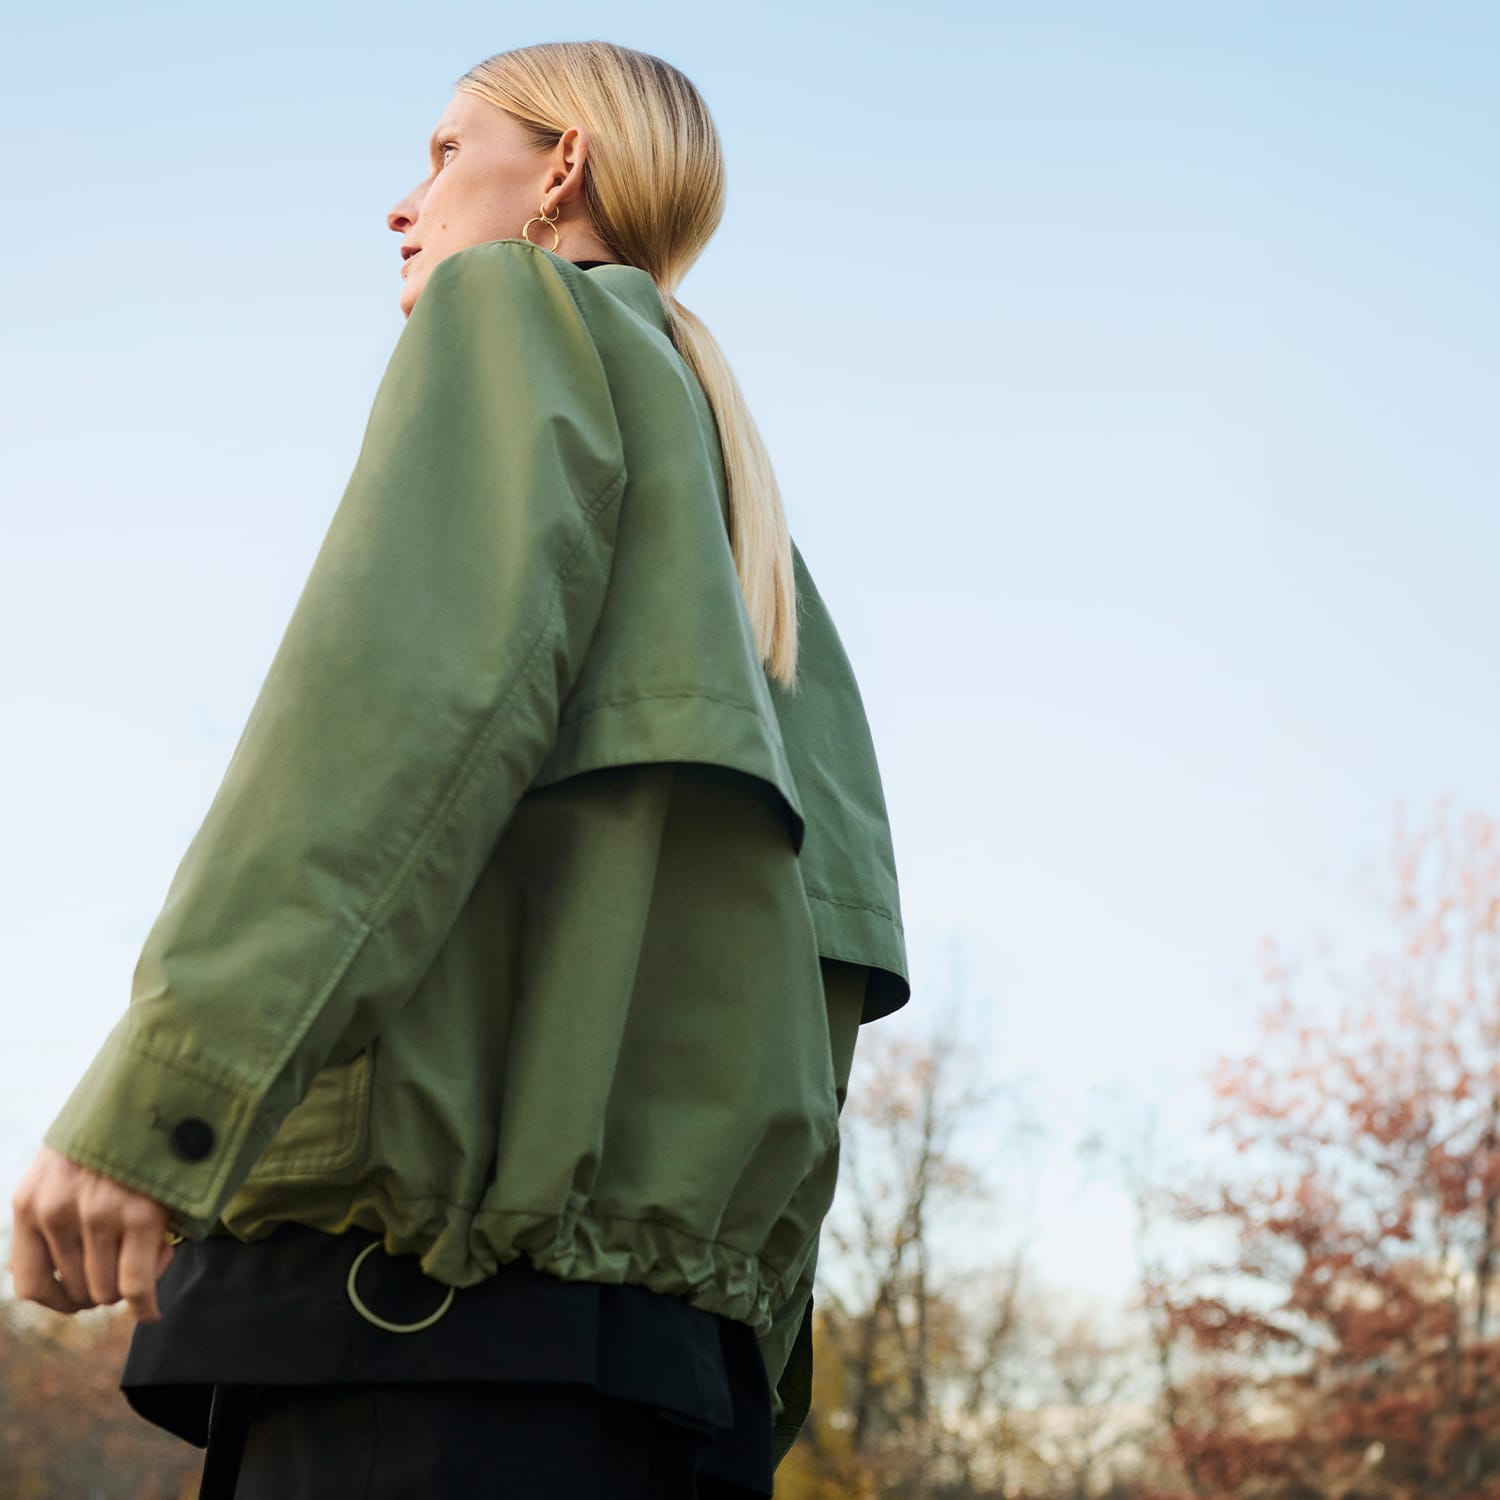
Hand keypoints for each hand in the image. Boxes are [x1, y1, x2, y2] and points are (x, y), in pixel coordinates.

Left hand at [9, 1144, 176, 1320]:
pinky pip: (137, 1284)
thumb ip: (53, 1210)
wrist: (158, 1087)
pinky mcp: (143, 1214)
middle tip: (129, 1269)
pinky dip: (145, 1303)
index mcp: (30, 1201)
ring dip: (128, 1288)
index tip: (81, 1300)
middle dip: (102, 1291)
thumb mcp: (64, 1165)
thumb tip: (55, 1280)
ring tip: (151, 1257)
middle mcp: (58, 1211)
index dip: (58, 1301)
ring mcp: (100, 1214)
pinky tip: (151, 1309)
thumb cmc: (114, 1131)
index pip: (30, 1283)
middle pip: (75, 1291)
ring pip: (106, 1291)